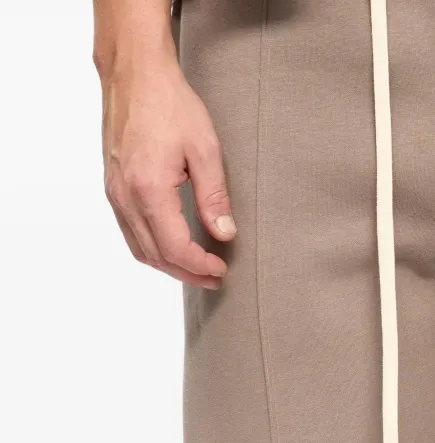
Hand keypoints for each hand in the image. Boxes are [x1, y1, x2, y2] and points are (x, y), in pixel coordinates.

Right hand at [99, 56, 235, 289]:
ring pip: (140, 249)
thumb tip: (224, 234)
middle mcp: (126, 198)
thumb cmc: (170, 104)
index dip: (200, 265)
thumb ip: (215, 196)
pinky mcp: (113, 188)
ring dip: (168, 265)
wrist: (134, 75)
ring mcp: (115, 194)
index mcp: (149, 189)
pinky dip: (152, 249)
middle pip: (156, 256)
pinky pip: (130, 233)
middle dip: (187, 273)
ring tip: (195, 268)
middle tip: (213, 278)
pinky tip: (170, 246)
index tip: (221, 269)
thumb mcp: (205, 149)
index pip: (175, 248)